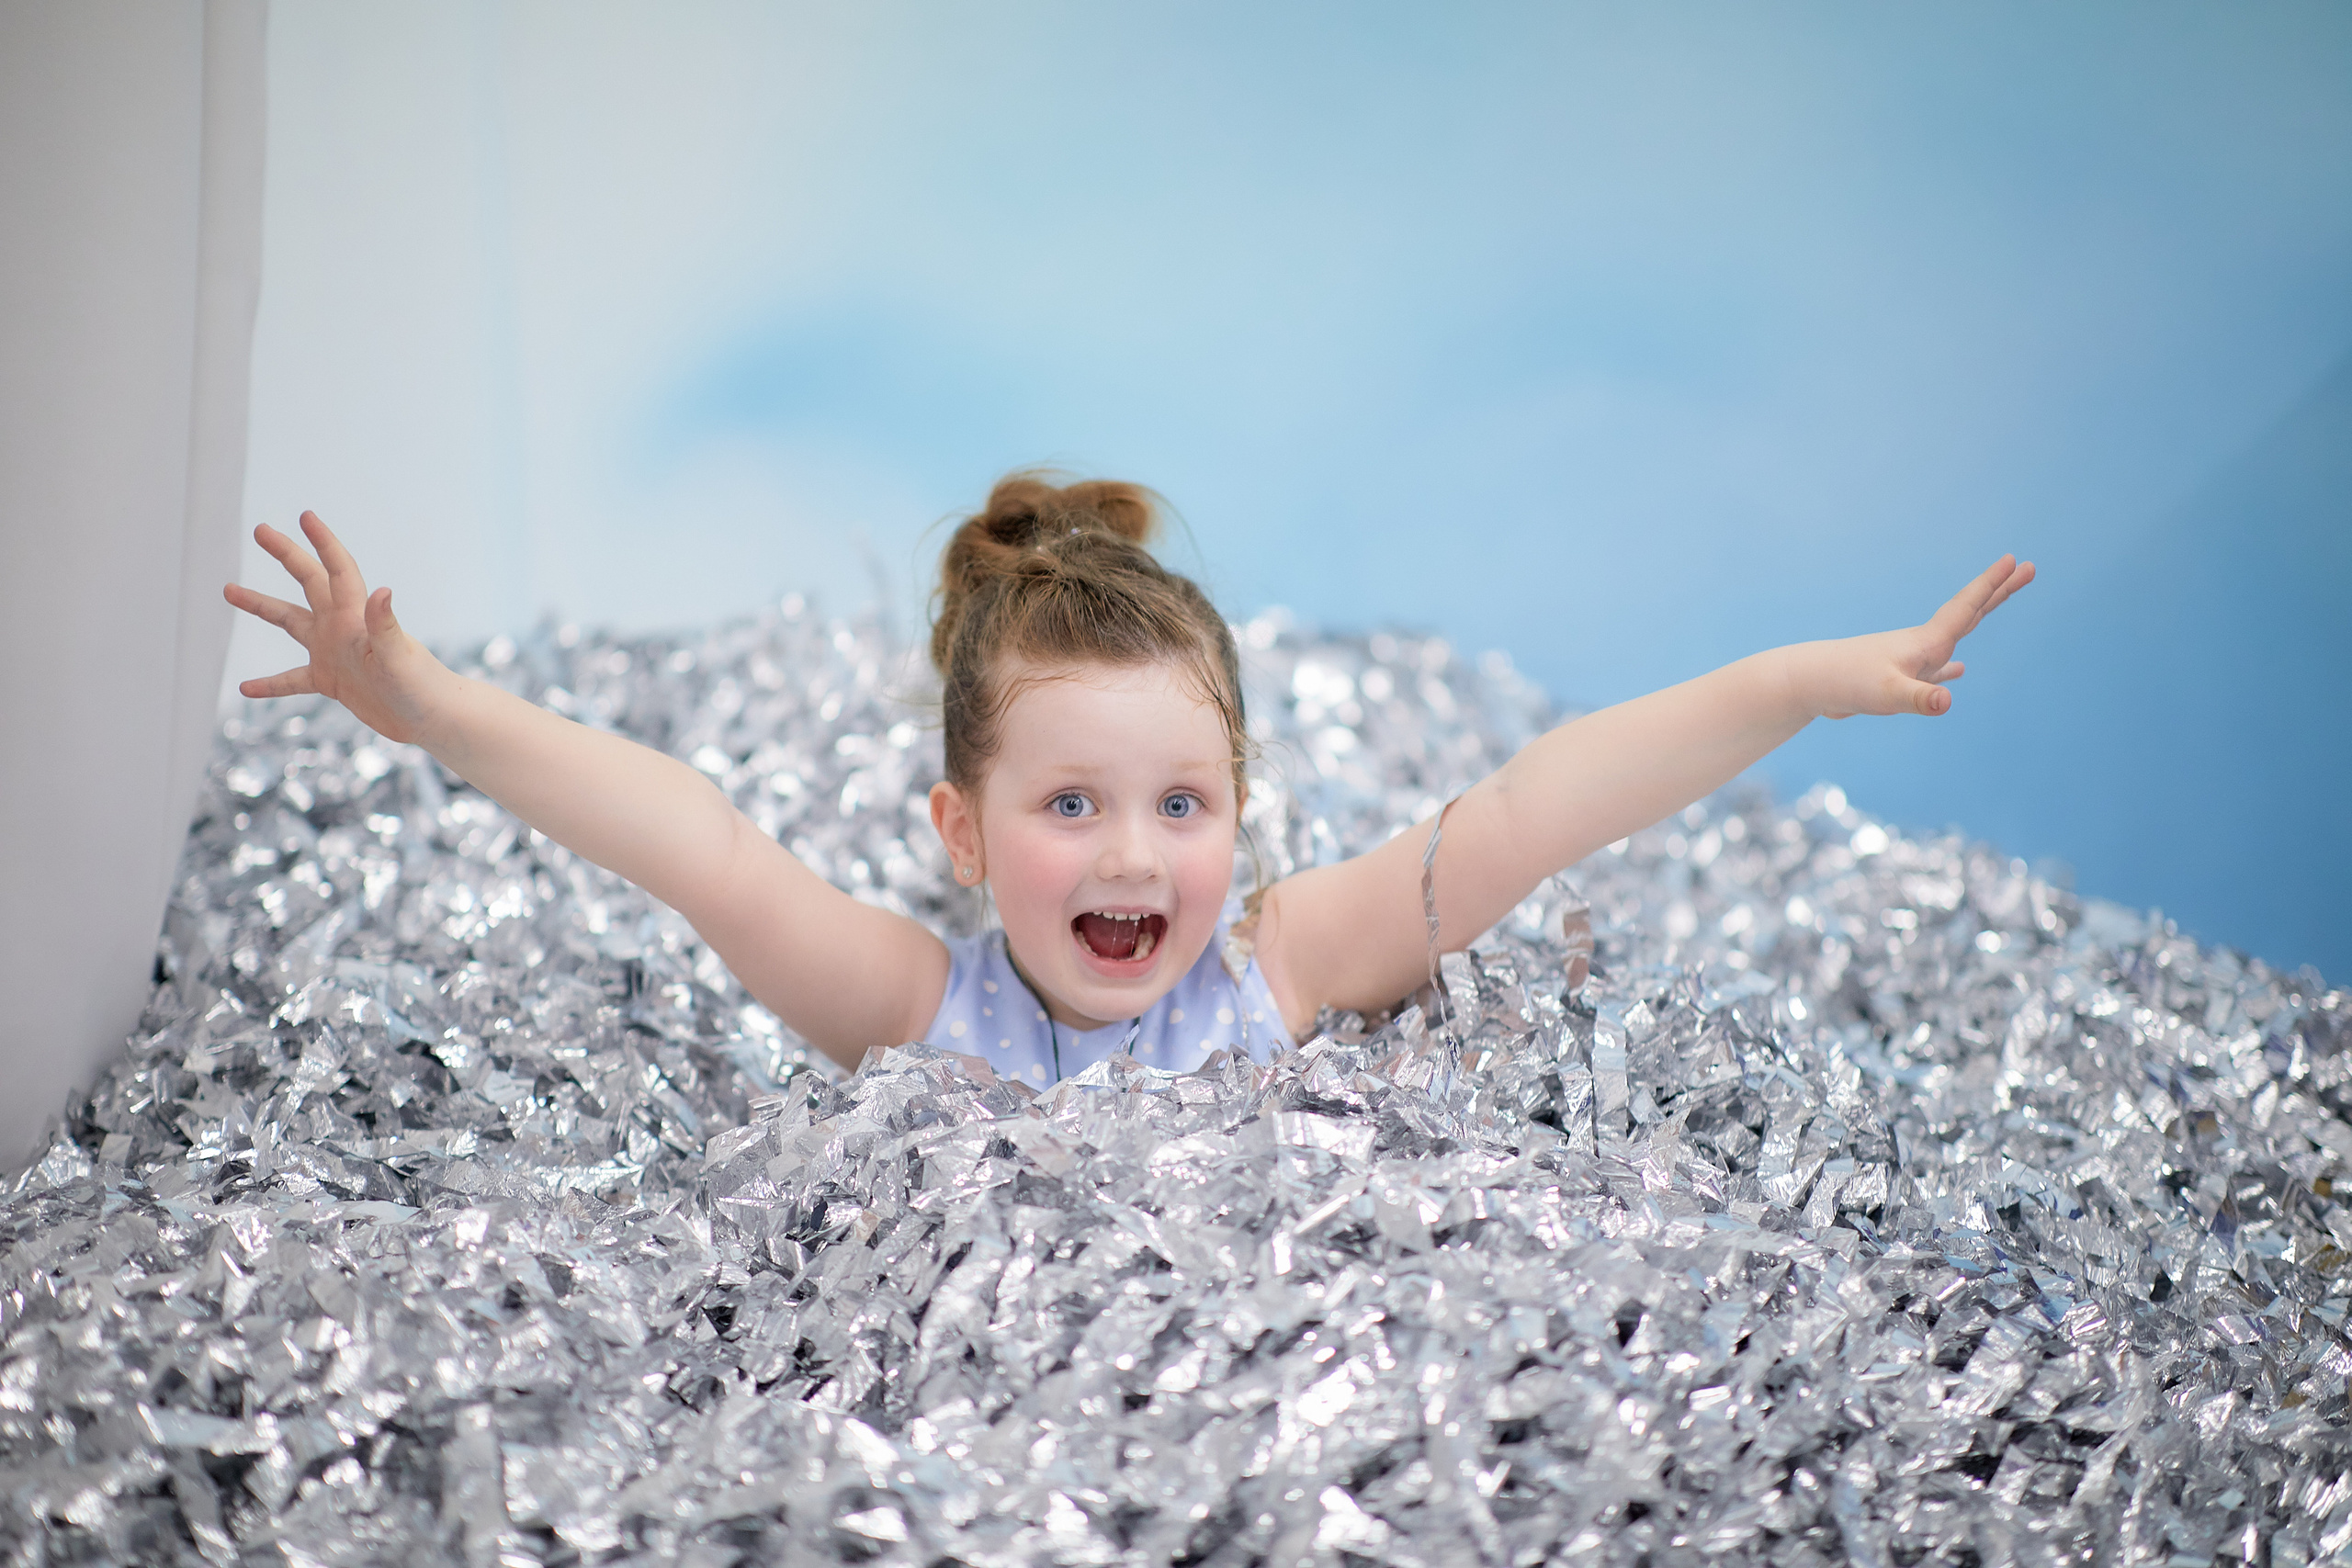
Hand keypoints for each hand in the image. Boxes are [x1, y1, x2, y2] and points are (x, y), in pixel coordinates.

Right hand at [223, 512, 451, 744]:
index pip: (337, 569)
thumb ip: (385, 625)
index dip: (322, 542)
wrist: (430, 717)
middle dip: (286, 555)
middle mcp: (342, 627)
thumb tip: (382, 590)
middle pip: (309, 581)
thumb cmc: (420, 686)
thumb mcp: (398, 656)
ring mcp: (334, 653)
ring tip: (228, 590)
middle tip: (260, 530)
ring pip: (290, 622)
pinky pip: (292, 679)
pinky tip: (246, 689)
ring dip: (262, 607)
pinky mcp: (331, 681)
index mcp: (356, 616)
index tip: (305, 516)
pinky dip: (270, 684)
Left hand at [1801, 554, 2035, 719]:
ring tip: (1997, 603)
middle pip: (1969, 613)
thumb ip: (1918, 698)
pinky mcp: (1897, 678)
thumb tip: (1946, 703)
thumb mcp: (1886, 695)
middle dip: (1999, 591)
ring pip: (1953, 636)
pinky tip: (1957, 672)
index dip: (1992, 585)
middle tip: (2028, 569)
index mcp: (1924, 642)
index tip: (2017, 560)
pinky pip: (1934, 670)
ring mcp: (1910, 660)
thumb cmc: (1846, 684)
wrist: (1808, 685)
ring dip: (1978, 618)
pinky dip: (1948, 670)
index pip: (1967, 607)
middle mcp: (1921, 645)